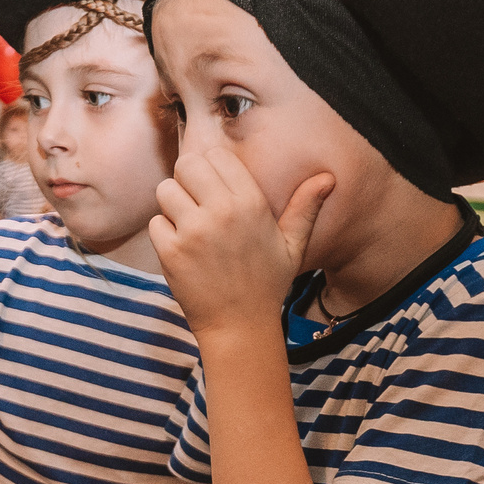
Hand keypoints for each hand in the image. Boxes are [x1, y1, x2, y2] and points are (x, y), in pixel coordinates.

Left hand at [147, 148, 334, 335]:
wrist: (240, 328)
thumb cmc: (267, 285)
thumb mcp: (292, 245)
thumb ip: (305, 208)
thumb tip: (327, 178)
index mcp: (251, 203)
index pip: (217, 155)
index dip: (211, 168)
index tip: (214, 188)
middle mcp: (222, 212)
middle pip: (187, 164)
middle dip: (187, 179)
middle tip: (196, 203)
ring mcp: (194, 232)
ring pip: (166, 190)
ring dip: (173, 205)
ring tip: (188, 226)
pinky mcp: (171, 251)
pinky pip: (156, 222)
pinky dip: (163, 233)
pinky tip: (182, 249)